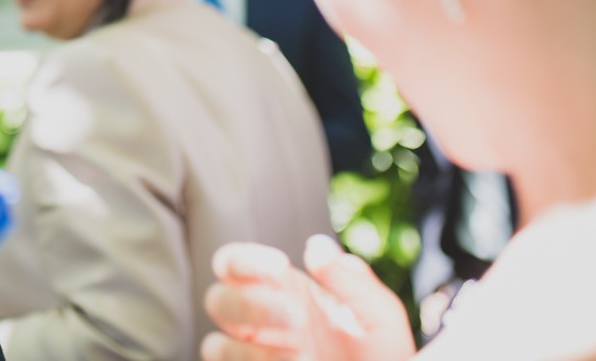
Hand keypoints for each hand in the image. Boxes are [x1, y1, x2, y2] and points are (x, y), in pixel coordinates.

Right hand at [200, 235, 416, 360]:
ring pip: (215, 345)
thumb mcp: (381, 319)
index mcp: (282, 293)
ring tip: (300, 353)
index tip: (281, 267)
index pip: (234, 264)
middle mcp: (260, 325)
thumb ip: (353, 282)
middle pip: (217, 300)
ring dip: (251, 348)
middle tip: (296, 318)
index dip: (246, 260)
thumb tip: (316, 246)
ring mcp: (255, 358)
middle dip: (251, 305)